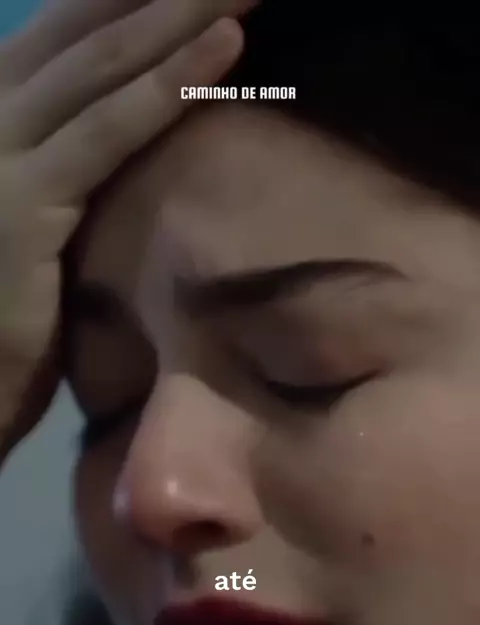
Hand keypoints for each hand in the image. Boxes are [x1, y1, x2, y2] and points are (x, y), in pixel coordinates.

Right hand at [0, 0, 249, 461]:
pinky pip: (105, 134)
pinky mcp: (19, 205)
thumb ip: (74, 158)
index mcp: (0, 111)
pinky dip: (166, 88)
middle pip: (90, 29)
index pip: (76, 32)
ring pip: (103, 66)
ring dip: (182, 16)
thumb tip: (136, 115)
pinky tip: (223, 49)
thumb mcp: (45, 214)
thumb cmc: (5, 309)